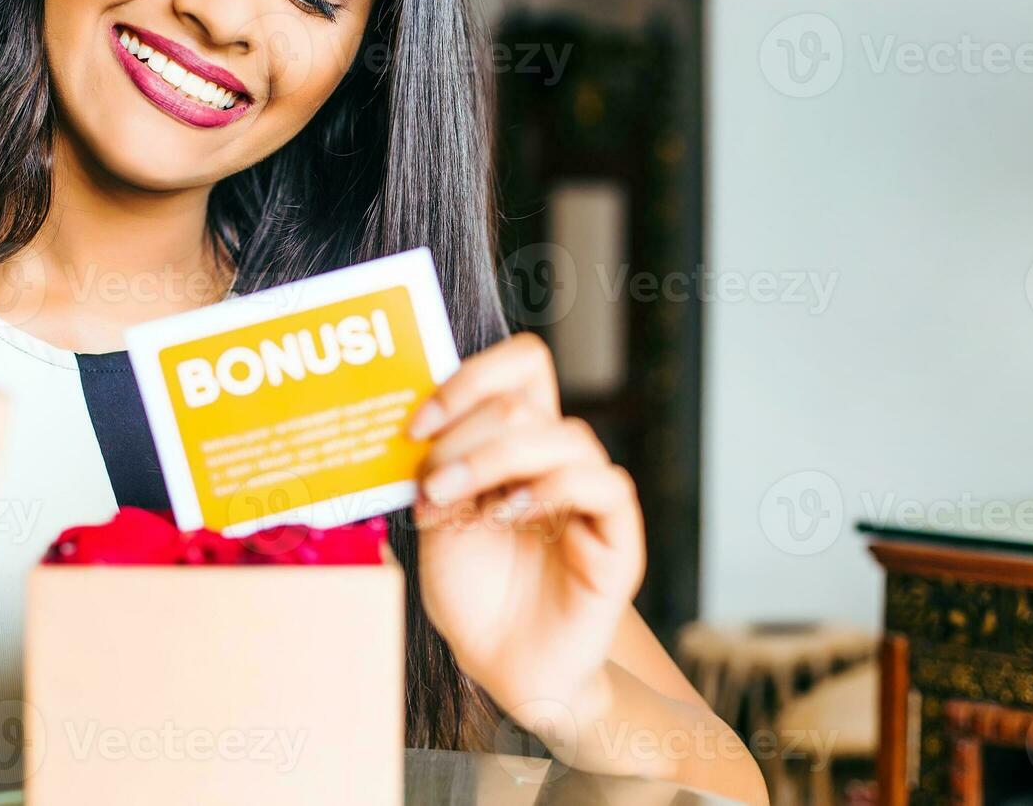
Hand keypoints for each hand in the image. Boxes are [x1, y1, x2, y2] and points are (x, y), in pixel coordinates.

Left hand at [408, 332, 644, 725]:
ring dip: (495, 459)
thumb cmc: (472, 592)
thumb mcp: (436, 523)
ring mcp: (590, 496)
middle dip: (464, 433)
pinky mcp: (616, 539)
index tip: (418, 424)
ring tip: (453, 499)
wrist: (500, 664)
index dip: (472, 376)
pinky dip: (551, 489)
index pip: (521, 367)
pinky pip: (603, 486)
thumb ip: (433, 473)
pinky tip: (508, 515)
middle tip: (430, 480)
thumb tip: (416, 428)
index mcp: (516, 443)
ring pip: (565, 435)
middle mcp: (557, 460)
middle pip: (527, 400)